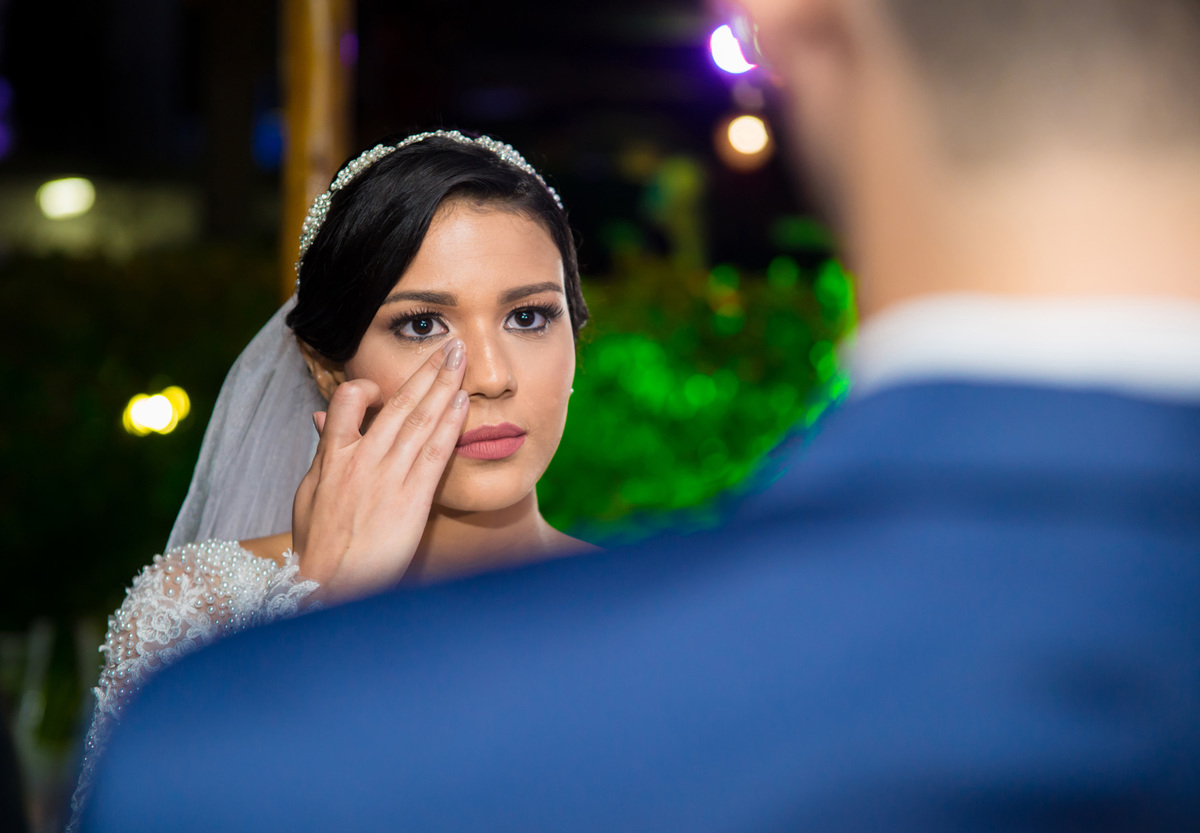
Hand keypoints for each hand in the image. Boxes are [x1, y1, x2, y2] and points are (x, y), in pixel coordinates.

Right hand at [292, 339, 468, 601]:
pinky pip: (434, 452)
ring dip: (443, 385)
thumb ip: (322, 453)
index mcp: (331, 458)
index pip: (347, 403)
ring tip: (461, 358)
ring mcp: (387, 478)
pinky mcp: (412, 499)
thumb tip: (320, 418)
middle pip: (398, 404)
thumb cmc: (319, 546)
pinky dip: (449, 424)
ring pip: (419, 420)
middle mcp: (361, 461)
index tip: (385, 383)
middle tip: (450, 344)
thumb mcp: (309, 496)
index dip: (369, 387)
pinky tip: (463, 402)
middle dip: (426, 370)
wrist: (331, 587)